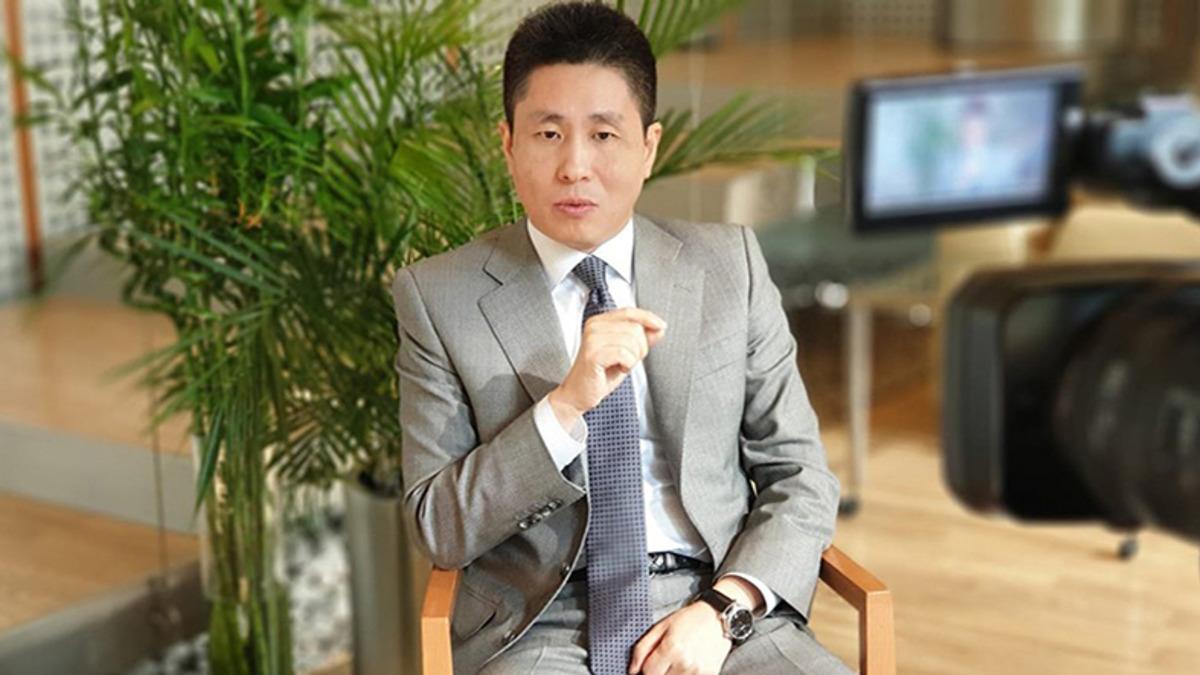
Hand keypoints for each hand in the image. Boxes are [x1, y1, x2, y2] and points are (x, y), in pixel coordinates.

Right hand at [548, 308, 665, 425]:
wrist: (578, 394)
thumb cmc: (598, 375)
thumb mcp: (625, 354)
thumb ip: (641, 339)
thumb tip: (658, 328)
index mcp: (599, 322)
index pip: (629, 312)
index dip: (648, 318)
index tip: (661, 326)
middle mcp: (594, 326)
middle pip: (635, 328)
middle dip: (640, 348)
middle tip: (627, 361)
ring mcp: (592, 339)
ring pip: (632, 340)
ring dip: (633, 358)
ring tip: (620, 365)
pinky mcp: (593, 353)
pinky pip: (624, 354)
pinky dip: (627, 365)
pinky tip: (617, 369)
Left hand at [628, 601, 730, 674]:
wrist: (718, 617)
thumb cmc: (689, 619)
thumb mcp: (661, 626)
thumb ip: (643, 648)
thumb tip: (632, 670)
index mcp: (671, 648)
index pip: (648, 672)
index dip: (647, 667)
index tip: (653, 660)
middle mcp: (685, 662)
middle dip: (659, 671)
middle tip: (667, 659)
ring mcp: (699, 671)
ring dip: (673, 674)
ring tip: (679, 660)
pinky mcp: (710, 674)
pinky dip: (685, 674)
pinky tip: (689, 664)